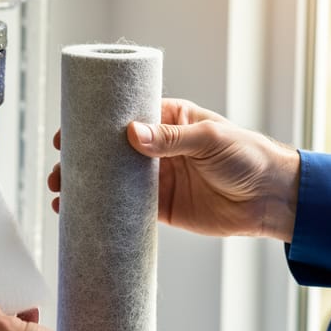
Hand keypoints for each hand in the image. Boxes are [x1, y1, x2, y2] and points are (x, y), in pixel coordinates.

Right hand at [48, 98, 299, 240]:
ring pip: (112, 180)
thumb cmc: (249, 156)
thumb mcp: (211, 139)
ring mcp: (157, 178)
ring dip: (86, 186)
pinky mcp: (162, 207)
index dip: (93, 125)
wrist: (272, 199)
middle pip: (109, 150)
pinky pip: (126, 208)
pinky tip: (83, 214)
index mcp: (169, 119)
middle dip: (81, 159)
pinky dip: (104, 211)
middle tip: (59, 171)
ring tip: (61, 194)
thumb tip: (132, 135)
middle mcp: (158, 147)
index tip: (67, 133)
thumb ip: (173, 139)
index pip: (123, 117)